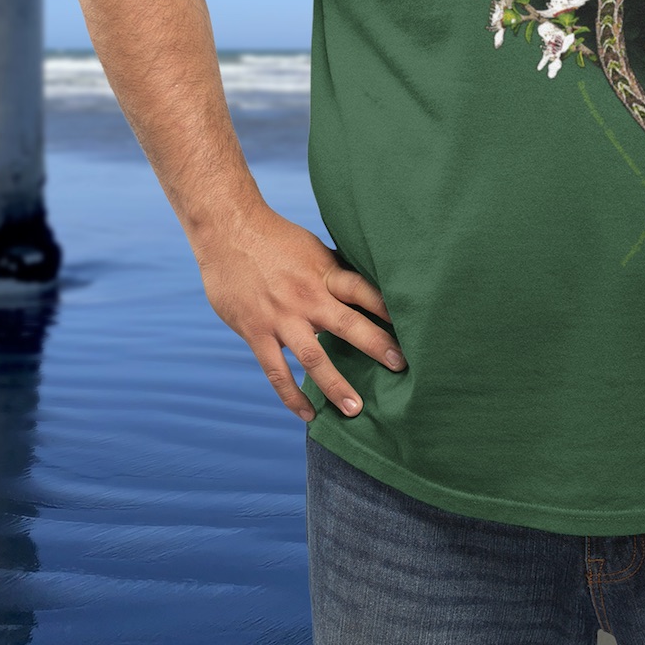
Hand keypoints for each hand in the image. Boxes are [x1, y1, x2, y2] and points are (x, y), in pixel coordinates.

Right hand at [194, 205, 403, 422]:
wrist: (227, 230)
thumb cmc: (275, 238)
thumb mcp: (314, 248)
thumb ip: (336, 272)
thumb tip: (368, 285)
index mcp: (325, 273)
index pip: (365, 292)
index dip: (390, 308)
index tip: (416, 327)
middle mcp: (307, 297)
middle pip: (349, 325)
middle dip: (377, 347)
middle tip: (403, 368)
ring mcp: (281, 317)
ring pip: (313, 358)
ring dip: (336, 385)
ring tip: (355, 410)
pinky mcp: (256, 332)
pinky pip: (276, 371)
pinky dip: (292, 395)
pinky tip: (308, 413)